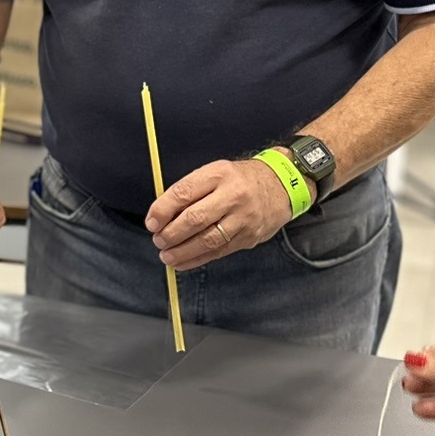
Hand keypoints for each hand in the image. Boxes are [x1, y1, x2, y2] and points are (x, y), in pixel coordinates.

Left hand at [146, 156, 300, 269]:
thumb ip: (189, 191)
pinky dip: (197, 259)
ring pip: (207, 239)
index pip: (184, 193)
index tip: (152, 222)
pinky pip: (219, 252)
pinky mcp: (249, 237)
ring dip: (182, 251)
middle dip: (171, 234)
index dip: (163, 210)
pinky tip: (183, 262)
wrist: (282, 186)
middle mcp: (233, 195)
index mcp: (218, 174)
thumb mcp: (215, 173)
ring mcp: (243, 218)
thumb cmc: (239, 180)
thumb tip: (160, 216)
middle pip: (195, 219)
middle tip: (158, 240)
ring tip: (166, 255)